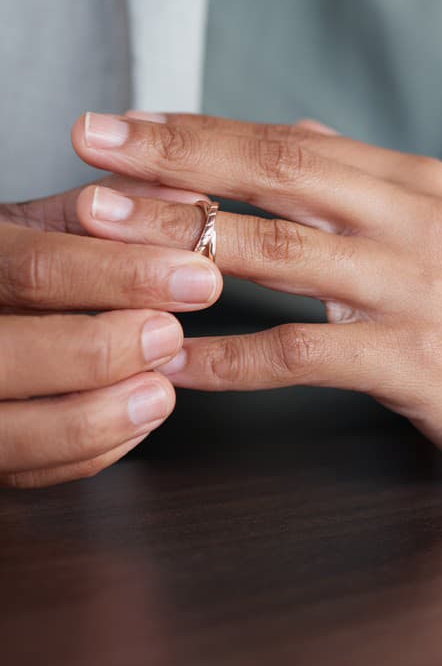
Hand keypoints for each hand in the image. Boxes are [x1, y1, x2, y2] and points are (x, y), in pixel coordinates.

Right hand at [0, 179, 222, 486]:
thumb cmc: (5, 269)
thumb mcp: (37, 226)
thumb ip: (110, 211)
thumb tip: (189, 196)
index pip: (33, 269)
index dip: (123, 275)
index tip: (198, 276)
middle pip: (9, 353)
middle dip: (101, 350)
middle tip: (169, 336)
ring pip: (10, 432)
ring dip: (97, 416)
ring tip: (160, 392)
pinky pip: (27, 469)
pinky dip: (87, 451)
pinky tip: (133, 421)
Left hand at [73, 113, 441, 481]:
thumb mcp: (438, 226)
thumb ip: (362, 179)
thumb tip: (292, 130)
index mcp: (414, 183)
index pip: (290, 141)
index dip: (198, 130)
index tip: (119, 124)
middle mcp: (416, 221)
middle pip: (279, 173)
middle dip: (175, 159)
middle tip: (88, 149)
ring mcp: (417, 288)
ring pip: (280, 252)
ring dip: (181, 240)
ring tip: (103, 233)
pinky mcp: (415, 360)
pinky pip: (300, 354)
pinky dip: (226, 358)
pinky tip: (174, 361)